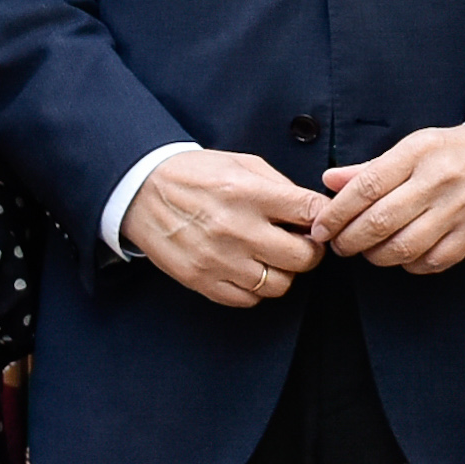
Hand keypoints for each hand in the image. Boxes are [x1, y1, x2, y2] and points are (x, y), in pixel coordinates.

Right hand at [127, 148, 332, 306]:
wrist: (141, 191)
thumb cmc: (195, 175)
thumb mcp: (241, 164)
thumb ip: (280, 187)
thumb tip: (313, 210)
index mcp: (249, 193)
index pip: (311, 212)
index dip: (323, 219)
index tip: (319, 221)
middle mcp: (237, 228)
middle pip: (303, 257)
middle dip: (309, 251)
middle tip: (300, 243)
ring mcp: (219, 259)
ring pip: (279, 284)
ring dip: (283, 272)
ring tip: (271, 257)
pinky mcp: (202, 280)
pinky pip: (249, 300)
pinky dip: (256, 288)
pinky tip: (248, 269)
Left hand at [319, 123, 464, 272]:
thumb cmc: (456, 152)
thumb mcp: (415, 146)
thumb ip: (371, 168)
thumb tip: (330, 180)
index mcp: (418, 152)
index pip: (366, 186)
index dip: (337, 213)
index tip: (321, 227)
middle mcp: (438, 180)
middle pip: (380, 221)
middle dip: (350, 240)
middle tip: (340, 245)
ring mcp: (458, 209)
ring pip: (403, 247)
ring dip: (376, 256)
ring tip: (368, 251)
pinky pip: (431, 261)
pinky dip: (409, 265)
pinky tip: (402, 256)